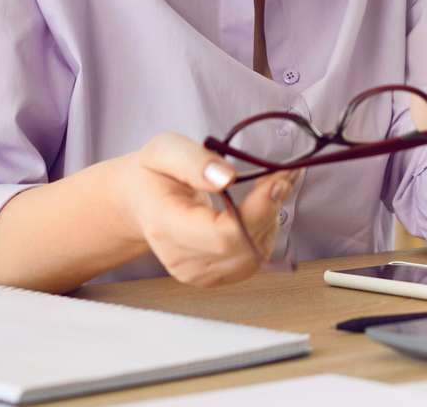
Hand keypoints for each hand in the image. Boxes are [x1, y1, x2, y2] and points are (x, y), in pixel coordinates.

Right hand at [116, 132, 294, 285]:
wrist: (141, 202)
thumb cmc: (154, 174)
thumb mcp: (165, 150)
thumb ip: (193, 161)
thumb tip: (227, 177)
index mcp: (166, 226)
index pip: (222, 235)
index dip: (258, 211)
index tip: (277, 179)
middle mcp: (182, 259)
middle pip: (244, 247)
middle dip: (271, 208)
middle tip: (285, 172)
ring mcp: (198, 274)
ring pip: (255, 255)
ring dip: (272, 218)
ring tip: (274, 184)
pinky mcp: (214, 276)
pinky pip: (253, 258)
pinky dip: (266, 230)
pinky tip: (263, 206)